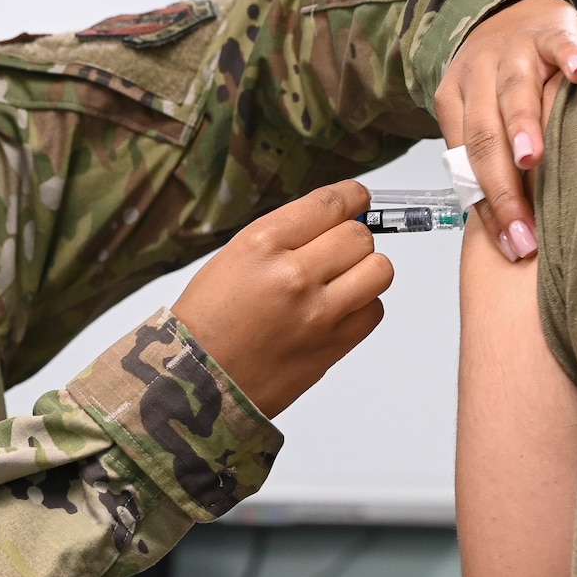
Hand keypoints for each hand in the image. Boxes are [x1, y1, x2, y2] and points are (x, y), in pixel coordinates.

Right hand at [173, 180, 391, 416]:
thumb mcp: (234, 257)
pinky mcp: (333, 345)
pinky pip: (374, 311)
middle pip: (358, 236)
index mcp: (262, 244)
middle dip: (352, 237)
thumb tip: (332, 221)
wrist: (197, 379)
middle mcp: (294, 275)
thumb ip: (285, 236)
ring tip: (344, 278)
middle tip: (338, 248)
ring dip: (366, 269)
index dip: (352, 197)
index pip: (330, 204)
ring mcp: (318, 313)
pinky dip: (363, 306)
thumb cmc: (208, 321)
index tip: (357, 199)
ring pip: (378, 270)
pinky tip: (338, 309)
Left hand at [434, 0, 576, 262]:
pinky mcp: (548, 30)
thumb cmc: (499, 77)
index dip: (487, 208)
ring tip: (532, 159)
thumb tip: (505, 226)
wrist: (511, 6)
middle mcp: (478, 76)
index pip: (466, 163)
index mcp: (454, 102)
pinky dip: (569, 57)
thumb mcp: (481, 111)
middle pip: (484, 136)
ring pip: (513, 90)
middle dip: (503, 189)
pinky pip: (558, 43)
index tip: (510, 246)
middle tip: (524, 231)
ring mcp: (513, 51)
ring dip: (523, 125)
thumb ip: (487, 157)